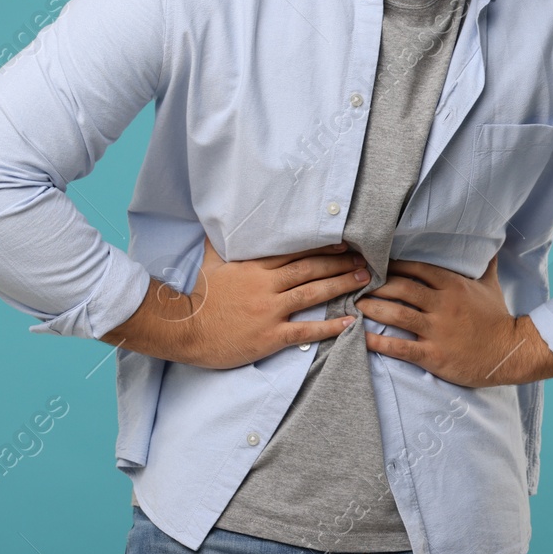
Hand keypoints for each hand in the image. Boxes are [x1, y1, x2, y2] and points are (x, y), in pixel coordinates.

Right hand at [101, 234, 367, 369]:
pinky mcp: (270, 336)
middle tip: (367, 260)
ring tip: (366, 281)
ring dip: (343, 285)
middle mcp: (267, 285)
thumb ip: (221, 240)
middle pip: (312, 269)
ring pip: (314, 294)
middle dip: (342, 263)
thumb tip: (218, 217)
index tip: (346, 243)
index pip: (296, 251)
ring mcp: (270, 311)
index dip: (324, 247)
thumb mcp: (211, 261)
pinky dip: (331, 326)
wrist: (184, 329)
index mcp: (255, 266)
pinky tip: (350, 322)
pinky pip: (307, 330)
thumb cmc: (199, 296)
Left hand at [358, 254, 552, 387]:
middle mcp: (443, 304)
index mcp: (453, 285)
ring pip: (396, 313)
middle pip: (400, 288)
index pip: (415, 267)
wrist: (510, 353)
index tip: (373, 264)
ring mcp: (437, 330)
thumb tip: (491, 242)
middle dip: (374, 284)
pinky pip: (399, 347)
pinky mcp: (433, 355)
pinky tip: (360, 336)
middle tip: (355, 283)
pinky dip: (377, 341)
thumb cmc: (497, 318)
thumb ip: (484, 264)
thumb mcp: (491, 286)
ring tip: (353, 304)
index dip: (391, 265)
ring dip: (371, 307)